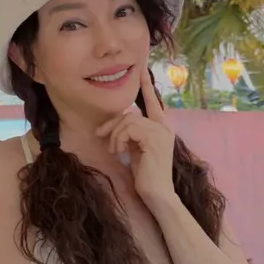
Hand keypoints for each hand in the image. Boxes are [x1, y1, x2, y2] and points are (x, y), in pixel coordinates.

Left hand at [95, 67, 175, 210]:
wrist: (157, 194)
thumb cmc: (146, 175)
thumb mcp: (137, 149)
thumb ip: (132, 134)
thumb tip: (118, 126)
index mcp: (161, 127)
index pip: (152, 102)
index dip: (146, 86)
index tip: (141, 70)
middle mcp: (164, 127)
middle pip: (130, 112)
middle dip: (111, 123)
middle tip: (100, 135)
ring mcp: (161, 132)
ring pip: (128, 120)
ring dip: (114, 135)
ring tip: (114, 150)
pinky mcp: (154, 139)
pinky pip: (129, 128)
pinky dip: (119, 139)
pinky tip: (119, 153)